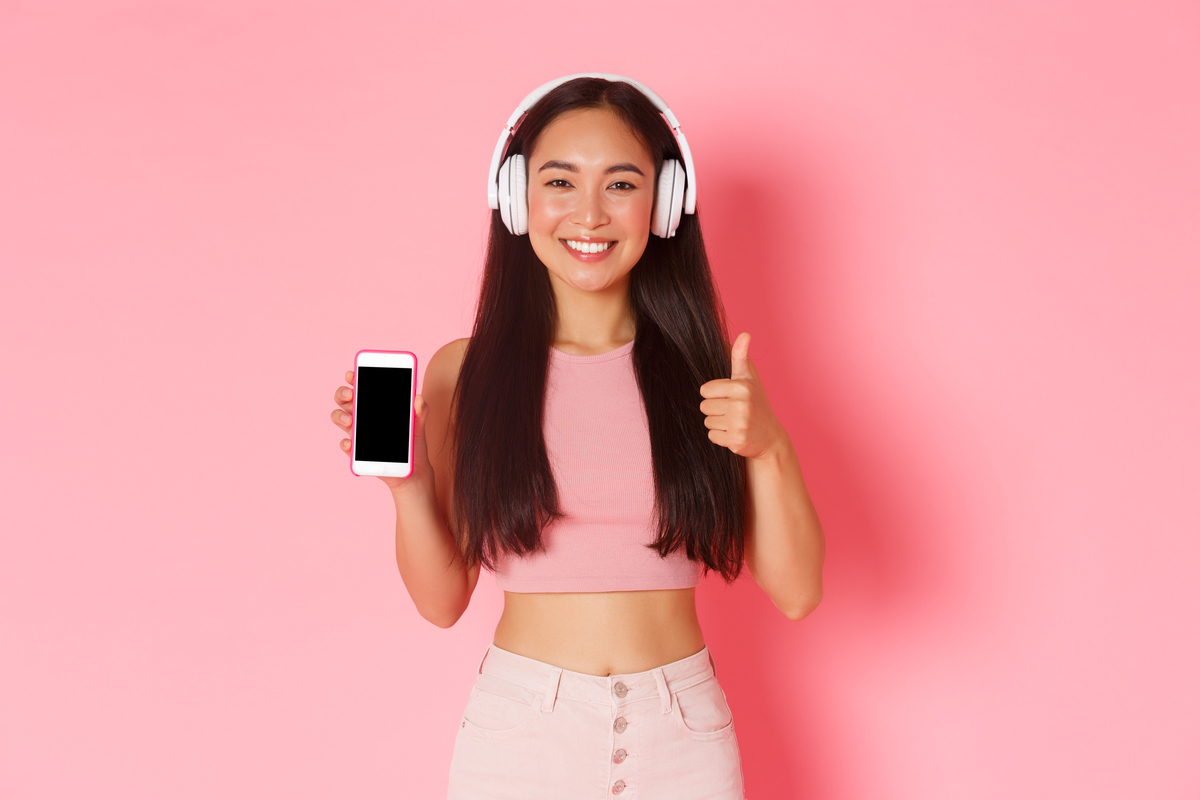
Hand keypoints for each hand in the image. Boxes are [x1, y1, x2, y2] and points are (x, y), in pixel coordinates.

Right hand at [331, 370, 430, 490]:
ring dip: (340, 416)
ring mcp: (358, 434)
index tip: (353, 374)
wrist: (415, 469)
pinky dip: (345, 443)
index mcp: (375, 406)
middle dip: (342, 394)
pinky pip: (345, 445)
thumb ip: (420, 410)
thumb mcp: (419, 424)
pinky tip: (351, 443)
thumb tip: (418, 398)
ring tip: (350, 420)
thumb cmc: (414, 442)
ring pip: (339, 419)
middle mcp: (363, 417)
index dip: (353, 379)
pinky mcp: (358, 452)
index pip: (360, 388)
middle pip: (343, 401)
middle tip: (351, 395)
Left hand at [699, 333, 785, 459]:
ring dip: (718, 424)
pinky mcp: (736, 440)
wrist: (770, 437)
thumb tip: (744, 334)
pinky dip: (721, 437)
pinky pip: (712, 436)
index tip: (730, 398)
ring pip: (707, 422)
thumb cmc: (756, 403)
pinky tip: (735, 433)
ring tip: (735, 422)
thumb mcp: (749, 379)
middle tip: (733, 412)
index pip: (705, 390)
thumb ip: (740, 356)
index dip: (714, 395)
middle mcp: (741, 404)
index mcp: (742, 386)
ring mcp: (739, 423)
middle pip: (704, 406)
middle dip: (715, 410)